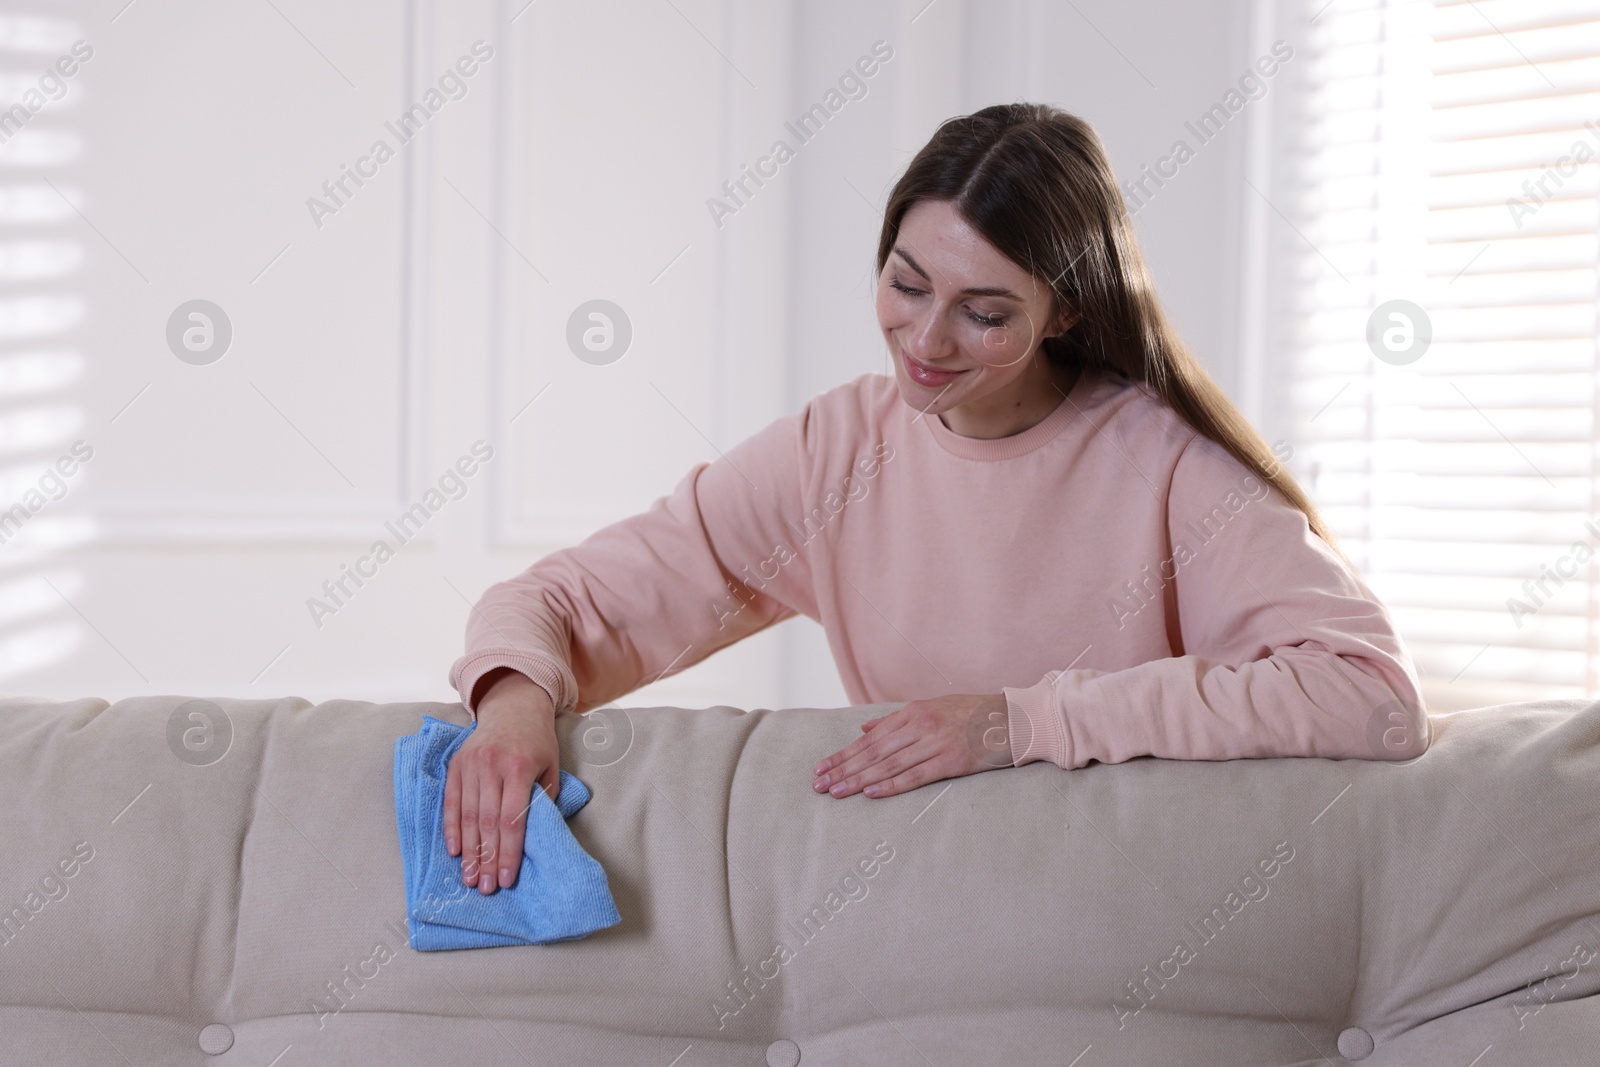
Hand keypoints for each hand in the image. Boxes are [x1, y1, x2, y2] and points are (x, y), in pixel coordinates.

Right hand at [444, 668, 560, 893]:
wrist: (513, 707)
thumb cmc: (537, 742)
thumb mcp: (552, 766)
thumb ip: (545, 799)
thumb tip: (536, 836)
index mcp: (521, 768)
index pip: (513, 820)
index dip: (509, 853)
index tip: (507, 879)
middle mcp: (493, 766)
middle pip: (488, 823)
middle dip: (487, 859)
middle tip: (485, 888)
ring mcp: (471, 765)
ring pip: (468, 816)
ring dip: (468, 851)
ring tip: (469, 878)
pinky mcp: (456, 765)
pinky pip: (451, 802)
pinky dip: (452, 829)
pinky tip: (454, 851)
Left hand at [811, 693, 1012, 799]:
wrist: (1015, 718)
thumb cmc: (973, 714)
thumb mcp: (932, 708)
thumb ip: (896, 721)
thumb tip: (864, 729)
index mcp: (913, 712)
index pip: (869, 738)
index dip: (843, 754)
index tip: (821, 768)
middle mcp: (920, 726)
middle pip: (873, 751)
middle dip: (843, 768)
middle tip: (819, 785)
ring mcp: (936, 743)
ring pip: (888, 764)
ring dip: (859, 779)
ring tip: (836, 792)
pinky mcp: (952, 761)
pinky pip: (915, 776)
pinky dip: (891, 784)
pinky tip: (871, 792)